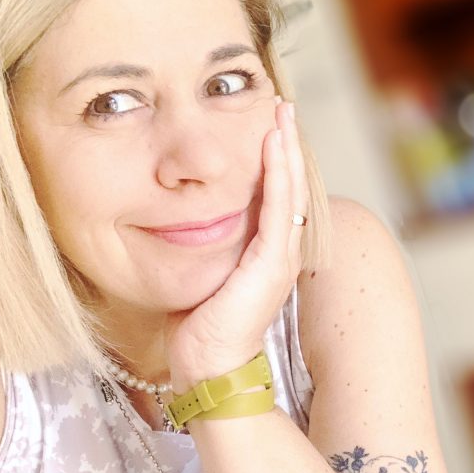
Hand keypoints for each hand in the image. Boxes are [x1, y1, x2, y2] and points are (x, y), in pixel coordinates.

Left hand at [166, 98, 307, 388]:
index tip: (266, 123)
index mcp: (266, 254)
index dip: (274, 158)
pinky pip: (279, 209)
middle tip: (280, 104)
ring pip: (290, 191)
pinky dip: (279, 174)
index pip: (276, 195)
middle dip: (286, 143)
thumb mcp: (203, 274)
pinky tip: (274, 144)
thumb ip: (205, 246)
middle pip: (290, 185)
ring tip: (282, 112)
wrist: (207, 369)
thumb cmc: (198, 329)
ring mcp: (281, 258)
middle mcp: (281, 252)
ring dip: (287, 148)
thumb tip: (183, 219)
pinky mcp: (271, 265)